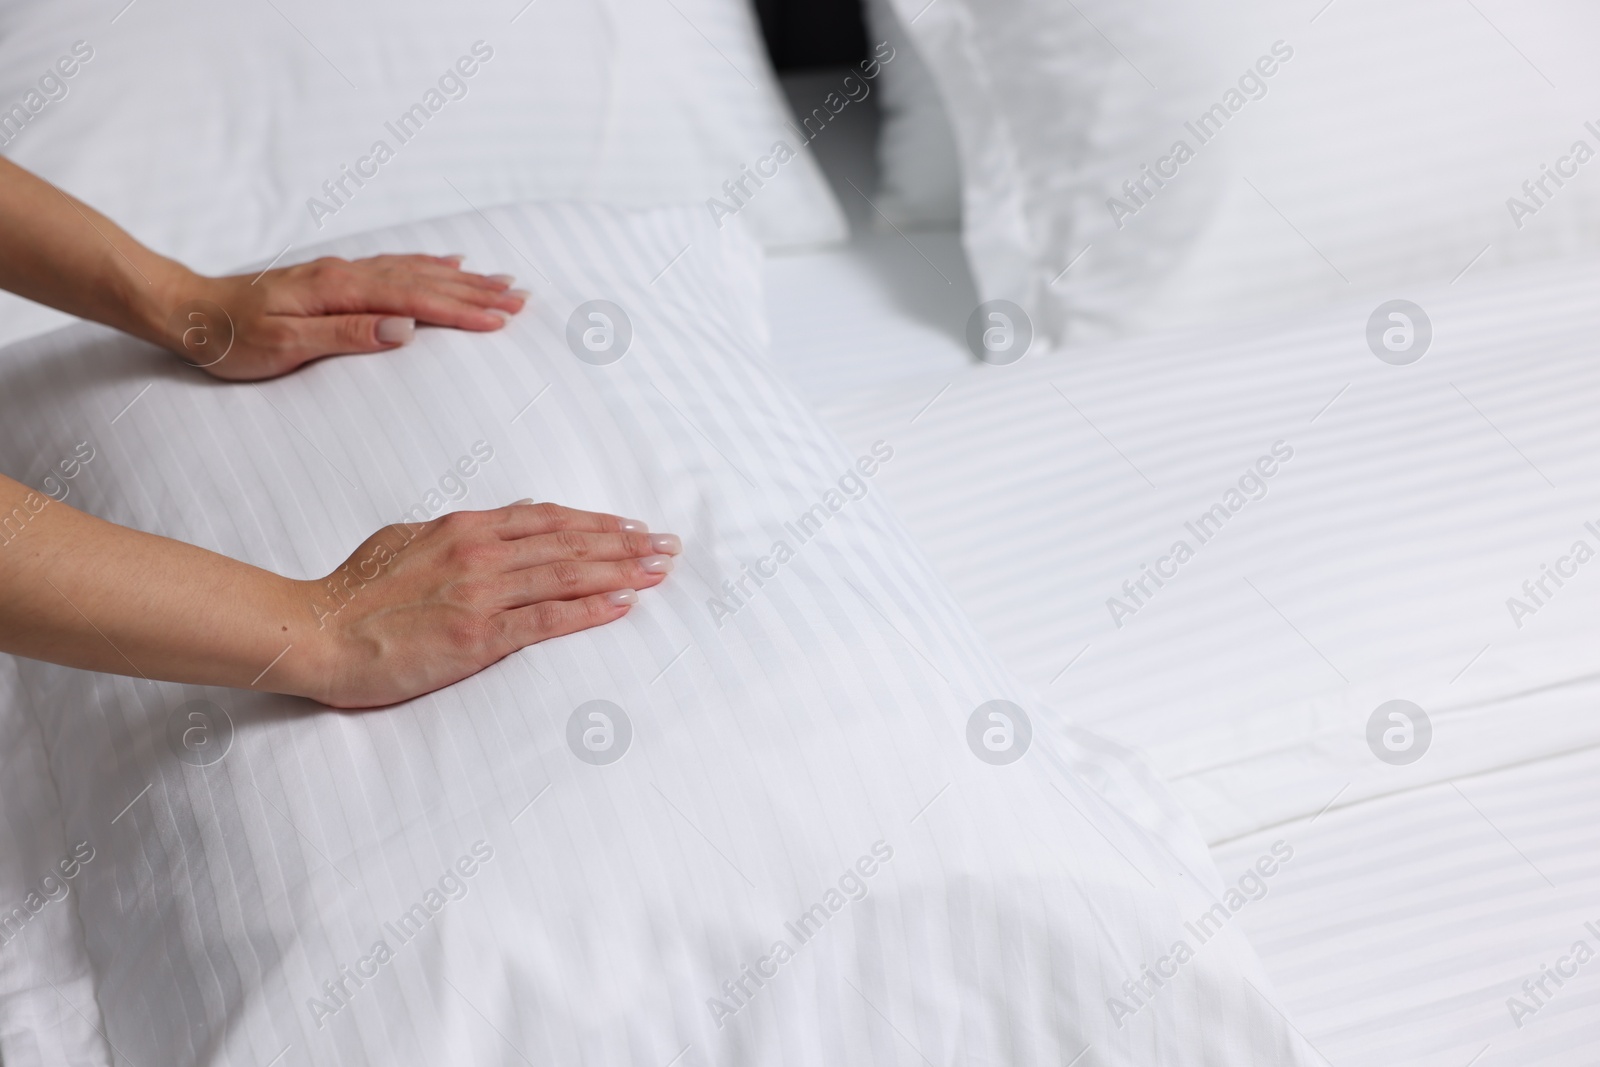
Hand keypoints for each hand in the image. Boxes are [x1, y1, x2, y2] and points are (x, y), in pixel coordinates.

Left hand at [159, 254, 527, 380]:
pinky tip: (450, 264)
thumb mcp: (284, 347)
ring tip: (503, 284)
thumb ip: (346, 336)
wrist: (190, 312)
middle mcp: (348, 274)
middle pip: (425, 280)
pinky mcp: (338, 278)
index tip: (500, 322)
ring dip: (463, 279)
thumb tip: (403, 328)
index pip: (415, 299)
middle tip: (522, 301)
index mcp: (340, 292)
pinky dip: (430, 265)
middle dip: (477, 292)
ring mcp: (344, 273)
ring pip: (417, 271)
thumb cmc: (232, 339)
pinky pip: (397, 266)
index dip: (461, 311)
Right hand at [294, 501, 681, 708]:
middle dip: (626, 544)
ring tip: (660, 570)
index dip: (595, 523)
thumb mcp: (405, 542)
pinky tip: (624, 604)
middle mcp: (479, 553)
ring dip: (621, 571)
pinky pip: (547, 619)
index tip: (632, 528)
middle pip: (569, 542)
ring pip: (567, 574)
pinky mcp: (477, 635)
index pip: (546, 519)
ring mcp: (481, 593)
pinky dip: (590, 609)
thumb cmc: (352, 593)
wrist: (314, 633)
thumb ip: (453, 537)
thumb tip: (491, 527)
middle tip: (668, 546)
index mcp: (463, 529)